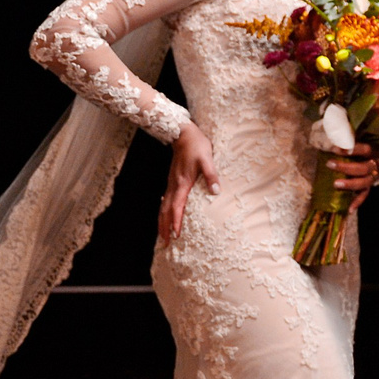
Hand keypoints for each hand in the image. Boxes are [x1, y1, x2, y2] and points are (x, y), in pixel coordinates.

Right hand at [159, 123, 220, 242]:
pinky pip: (165, 201)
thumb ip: (211, 175)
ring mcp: (171, 184)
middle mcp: (174, 186)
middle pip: (165, 211)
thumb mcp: (207, 159)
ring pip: (162, 207)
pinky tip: (164, 217)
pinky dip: (163, 213)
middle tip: (165, 244)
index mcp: (182, 183)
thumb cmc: (196, 146)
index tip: (176, 235)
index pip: (177, 207)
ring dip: (162, 222)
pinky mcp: (172, 182)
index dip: (176, 222)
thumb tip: (216, 191)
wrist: (183, 134)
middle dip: (164, 228)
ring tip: (162, 236)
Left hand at [328, 141, 378, 207]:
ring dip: (349, 184)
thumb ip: (353, 139)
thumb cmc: (372, 148)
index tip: (335, 148)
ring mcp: (374, 177)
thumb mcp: (368, 140)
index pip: (364, 149)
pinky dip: (357, 202)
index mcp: (375, 151)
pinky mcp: (370, 186)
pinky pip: (364, 195)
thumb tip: (335, 133)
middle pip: (362, 168)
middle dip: (345, 167)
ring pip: (363, 182)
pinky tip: (349, 209)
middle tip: (329, 164)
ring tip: (335, 184)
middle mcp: (376, 165)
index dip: (352, 149)